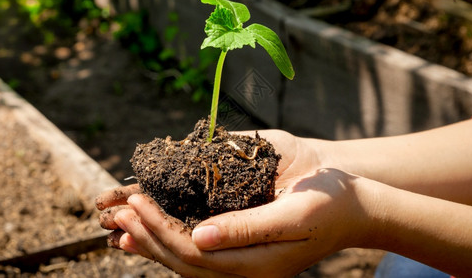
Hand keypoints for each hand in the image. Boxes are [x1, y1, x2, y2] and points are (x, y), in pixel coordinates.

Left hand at [114, 169, 372, 276]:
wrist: (353, 206)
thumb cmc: (329, 202)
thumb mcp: (293, 213)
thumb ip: (247, 229)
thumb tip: (199, 237)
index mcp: (256, 265)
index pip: (194, 254)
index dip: (160, 230)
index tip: (135, 203)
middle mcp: (244, 269)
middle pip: (182, 259)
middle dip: (147, 234)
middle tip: (118, 210)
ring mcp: (241, 260)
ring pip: (185, 257)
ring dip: (151, 238)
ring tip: (121, 221)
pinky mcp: (240, 244)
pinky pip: (197, 247)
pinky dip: (169, 236)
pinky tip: (148, 228)